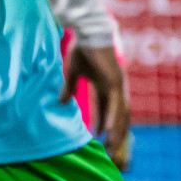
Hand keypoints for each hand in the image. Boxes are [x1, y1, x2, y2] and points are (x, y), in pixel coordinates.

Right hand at [60, 40, 132, 168]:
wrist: (88, 31)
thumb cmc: (82, 47)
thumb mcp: (73, 72)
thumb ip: (69, 87)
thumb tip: (61, 103)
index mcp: (106, 85)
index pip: (107, 109)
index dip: (104, 123)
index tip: (98, 137)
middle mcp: (115, 87)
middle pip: (118, 115)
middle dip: (114, 132)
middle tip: (109, 149)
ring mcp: (117, 85)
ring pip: (119, 113)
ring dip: (116, 131)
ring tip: (110, 147)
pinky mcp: (114, 81)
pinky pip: (115, 104)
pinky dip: (112, 118)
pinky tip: (108, 131)